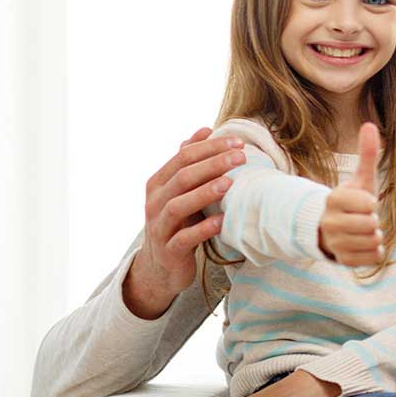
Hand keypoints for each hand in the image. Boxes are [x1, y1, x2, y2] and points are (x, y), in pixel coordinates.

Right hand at [127, 129, 243, 317]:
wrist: (160, 266)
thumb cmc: (177, 222)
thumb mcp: (180, 190)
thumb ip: (189, 162)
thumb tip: (204, 129)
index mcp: (158, 183)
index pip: (183, 157)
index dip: (209, 148)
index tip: (238, 142)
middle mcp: (155, 202)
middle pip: (182, 178)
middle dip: (212, 164)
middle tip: (240, 157)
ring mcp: (160, 227)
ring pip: (179, 206)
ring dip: (205, 193)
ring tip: (229, 183)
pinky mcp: (169, 250)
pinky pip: (184, 238)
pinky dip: (203, 229)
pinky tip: (222, 220)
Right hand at [319, 123, 382, 266]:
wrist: (331, 229)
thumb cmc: (353, 201)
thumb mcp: (361, 179)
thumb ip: (367, 155)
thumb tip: (370, 125)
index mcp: (333, 200)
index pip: (365, 202)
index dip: (371, 202)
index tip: (365, 202)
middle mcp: (329, 222)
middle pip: (370, 224)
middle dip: (374, 220)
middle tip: (365, 218)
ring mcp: (335, 242)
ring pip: (372, 241)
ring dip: (375, 236)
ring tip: (365, 230)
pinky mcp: (342, 260)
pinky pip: (372, 258)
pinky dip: (375, 251)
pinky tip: (365, 244)